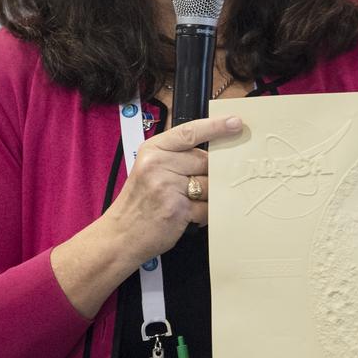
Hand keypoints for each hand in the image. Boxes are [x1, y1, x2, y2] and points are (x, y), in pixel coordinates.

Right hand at [103, 114, 242, 266]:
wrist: (121, 235)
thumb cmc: (139, 202)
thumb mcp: (149, 168)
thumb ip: (177, 157)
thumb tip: (215, 153)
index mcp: (152, 150)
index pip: (189, 132)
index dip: (216, 127)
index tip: (235, 123)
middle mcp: (158, 165)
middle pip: (205, 160)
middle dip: (208, 173)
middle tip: (193, 186)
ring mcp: (167, 187)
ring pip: (209, 185)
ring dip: (205, 196)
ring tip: (186, 203)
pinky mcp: (177, 209)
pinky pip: (206, 207)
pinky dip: (203, 213)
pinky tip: (188, 215)